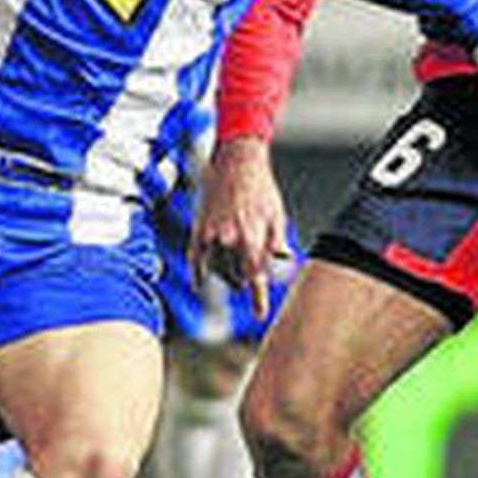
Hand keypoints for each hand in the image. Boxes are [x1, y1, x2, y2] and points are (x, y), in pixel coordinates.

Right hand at [189, 135, 293, 321]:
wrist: (236, 162)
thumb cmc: (260, 186)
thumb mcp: (278, 214)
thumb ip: (278, 241)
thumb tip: (282, 262)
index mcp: (251, 237)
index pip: (255, 277)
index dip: (258, 299)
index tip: (260, 316)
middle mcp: (229, 239)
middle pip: (235, 277)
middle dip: (244, 282)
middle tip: (250, 280)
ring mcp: (211, 234)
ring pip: (216, 270)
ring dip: (225, 277)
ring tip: (233, 274)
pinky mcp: (198, 228)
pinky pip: (195, 259)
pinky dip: (198, 273)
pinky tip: (199, 282)